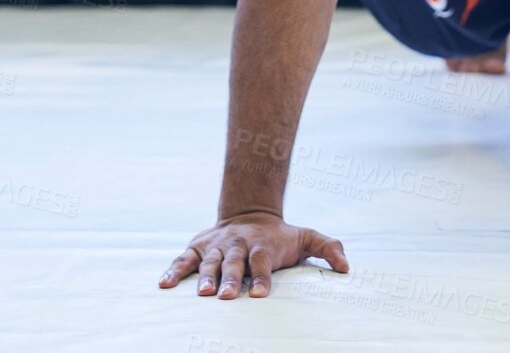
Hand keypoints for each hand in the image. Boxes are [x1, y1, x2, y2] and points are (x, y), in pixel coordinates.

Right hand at [158, 210, 348, 299]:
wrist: (250, 212)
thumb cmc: (280, 235)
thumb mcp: (306, 237)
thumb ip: (328, 248)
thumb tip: (346, 268)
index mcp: (262, 245)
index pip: (263, 262)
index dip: (263, 278)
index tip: (261, 295)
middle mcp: (238, 245)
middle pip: (235, 263)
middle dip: (232, 280)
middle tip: (229, 298)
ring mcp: (217, 246)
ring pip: (210, 262)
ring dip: (206, 278)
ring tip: (203, 295)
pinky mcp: (199, 247)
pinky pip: (184, 259)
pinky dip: (173, 270)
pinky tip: (164, 285)